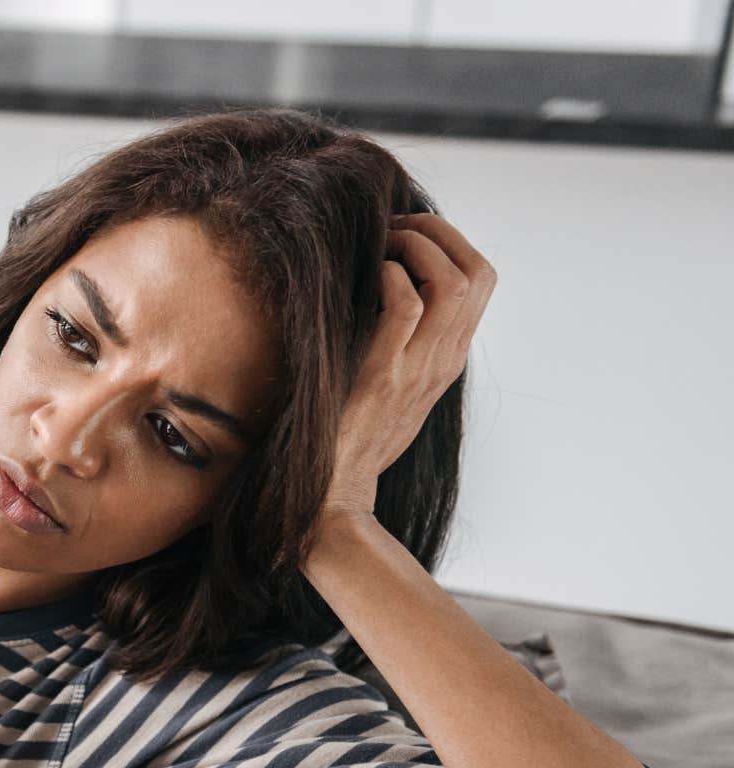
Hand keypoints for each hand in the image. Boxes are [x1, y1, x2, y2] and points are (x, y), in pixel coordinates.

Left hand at [319, 212, 496, 528]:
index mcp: (448, 357)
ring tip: (381, 247)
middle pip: (480, 272)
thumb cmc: (350, 436)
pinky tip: (365, 281)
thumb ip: (401, 346)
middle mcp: (444, 360)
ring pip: (454, 282)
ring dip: (417, 247)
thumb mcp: (392, 386)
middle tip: (394, 228)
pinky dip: (389, 278)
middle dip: (440, 232)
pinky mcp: (384, 375)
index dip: (450, 242)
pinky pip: (408, 306)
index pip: (482, 280)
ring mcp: (418, 368)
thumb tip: (382, 293)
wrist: (332, 492)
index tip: (405, 235)